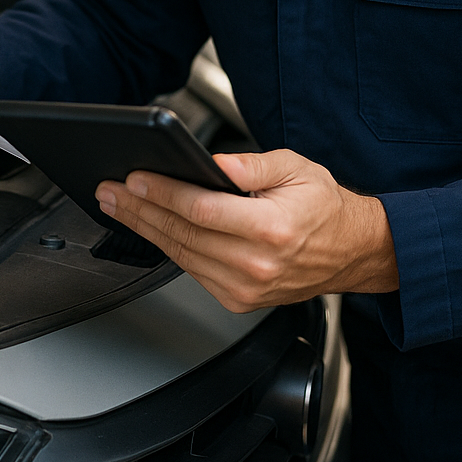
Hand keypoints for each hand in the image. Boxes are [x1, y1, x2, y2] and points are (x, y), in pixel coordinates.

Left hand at [95, 148, 397, 310]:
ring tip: (118, 206)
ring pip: (181, 255)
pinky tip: (149, 228)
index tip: (135, 178)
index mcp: (272, 228)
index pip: (202, 210)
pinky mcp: (239, 299)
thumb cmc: (324, 208)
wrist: (351, 252)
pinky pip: (192, 271)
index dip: (163, 193)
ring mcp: (246, 287)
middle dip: (139, 209)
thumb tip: (212, 162)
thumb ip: (252, 165)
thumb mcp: (296, 168)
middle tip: (110, 191)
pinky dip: (168, 247)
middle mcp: (257, 264)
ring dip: (144, 229)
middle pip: (182, 234)